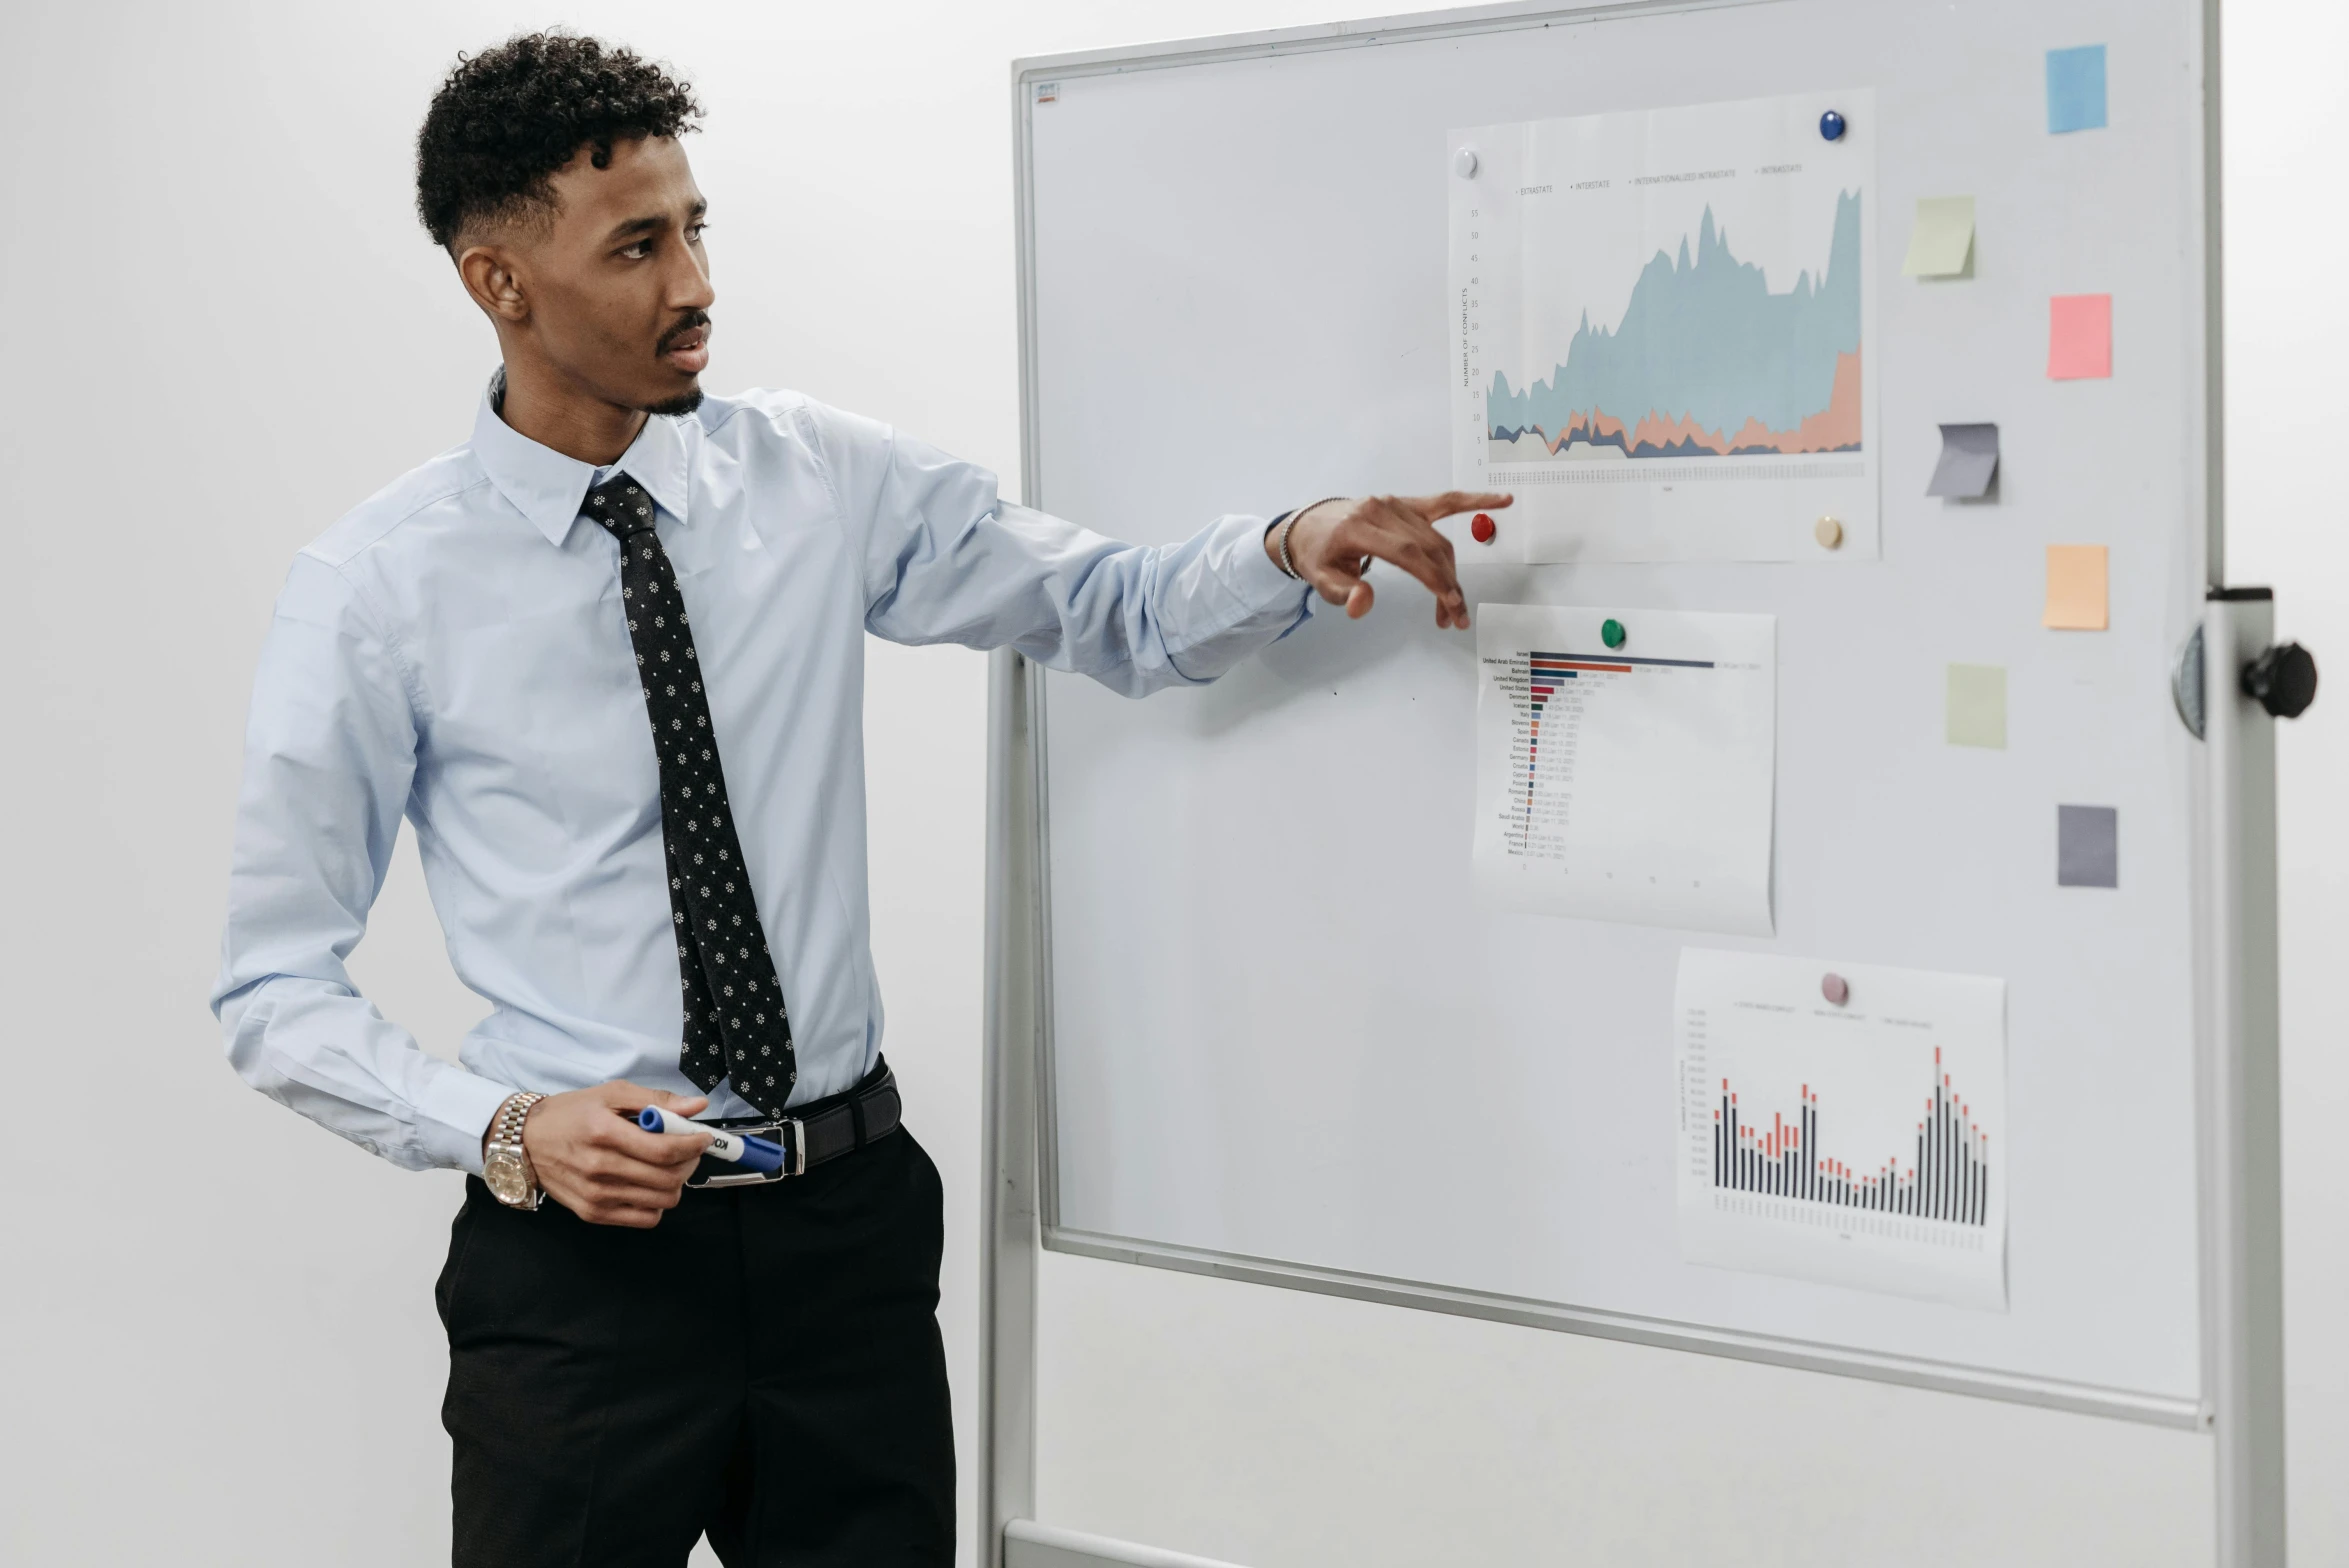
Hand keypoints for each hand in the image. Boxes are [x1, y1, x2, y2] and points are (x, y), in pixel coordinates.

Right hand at [512, 1080, 712, 1226]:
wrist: (525, 1142)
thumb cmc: (570, 1114)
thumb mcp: (611, 1094)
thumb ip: (655, 1100)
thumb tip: (696, 1106)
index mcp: (604, 1132)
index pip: (664, 1149)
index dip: (693, 1145)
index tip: (702, 1138)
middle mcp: (600, 1168)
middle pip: (668, 1178)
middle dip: (689, 1162)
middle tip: (687, 1150)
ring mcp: (596, 1195)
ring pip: (662, 1200)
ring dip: (675, 1183)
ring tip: (667, 1166)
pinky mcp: (593, 1213)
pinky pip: (644, 1219)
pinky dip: (656, 1204)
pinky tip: (649, 1185)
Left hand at [1273, 491, 1512, 628]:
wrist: (1311, 525)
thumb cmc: (1319, 554)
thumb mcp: (1321, 580)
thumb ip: (1342, 594)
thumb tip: (1364, 603)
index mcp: (1359, 527)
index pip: (1407, 553)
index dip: (1433, 578)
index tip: (1450, 604)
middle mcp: (1381, 510)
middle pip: (1427, 549)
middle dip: (1447, 585)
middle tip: (1456, 618)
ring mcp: (1397, 504)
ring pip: (1438, 539)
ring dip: (1451, 573)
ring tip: (1453, 605)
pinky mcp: (1408, 504)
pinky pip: (1446, 501)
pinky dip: (1475, 500)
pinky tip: (1502, 500)